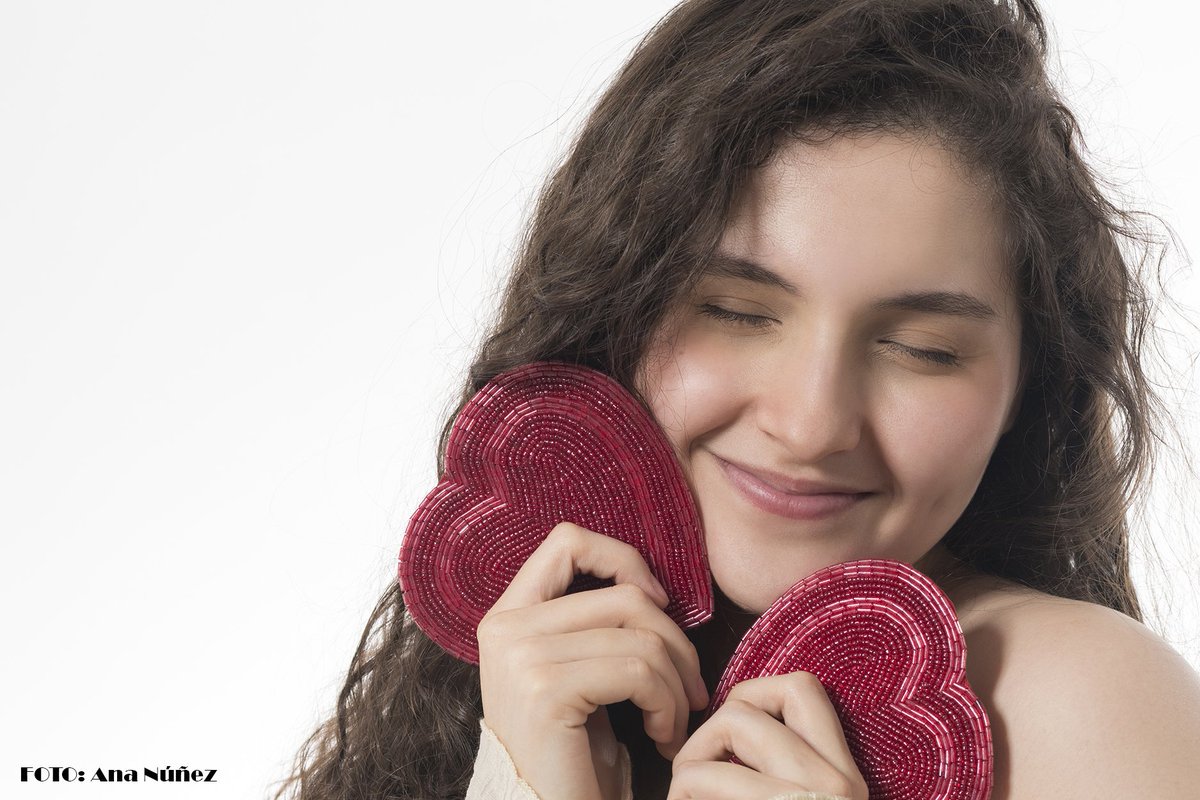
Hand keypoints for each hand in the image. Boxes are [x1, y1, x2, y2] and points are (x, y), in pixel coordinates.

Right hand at [477, 522, 709, 799]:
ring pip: (641, 636)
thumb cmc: (573, 756)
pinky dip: (669, 706)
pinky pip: (639, 671)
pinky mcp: (546, 691)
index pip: (567, 541)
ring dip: (677, 684)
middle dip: (676, 643)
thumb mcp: (574, 674)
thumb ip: (589, 623)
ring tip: (674, 722)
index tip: (658, 605)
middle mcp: (506, 629)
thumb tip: (650, 587)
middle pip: (624, 595)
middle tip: (690, 691)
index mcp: (508, 616)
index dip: (623, 560)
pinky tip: (664, 738)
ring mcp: (522, 657)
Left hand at [668, 672, 868, 799]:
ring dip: (691, 761)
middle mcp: (840, 783)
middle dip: (708, 730)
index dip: (751, 698)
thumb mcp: (800, 799)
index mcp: (844, 775)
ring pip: (733, 723)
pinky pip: (707, 776)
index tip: (726, 743)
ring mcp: (814, 799)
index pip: (802, 689)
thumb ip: (776, 769)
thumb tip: (724, 730)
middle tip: (691, 774)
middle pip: (754, 700)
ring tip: (684, 793)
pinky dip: (682, 790)